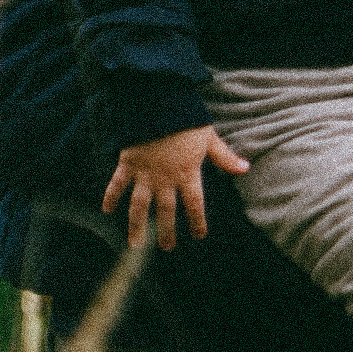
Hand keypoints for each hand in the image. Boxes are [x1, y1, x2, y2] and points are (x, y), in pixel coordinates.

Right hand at [103, 126, 249, 250]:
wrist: (158, 103)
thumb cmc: (187, 119)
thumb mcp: (209, 138)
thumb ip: (224, 157)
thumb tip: (246, 168)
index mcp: (187, 173)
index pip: (194, 204)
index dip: (197, 220)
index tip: (199, 235)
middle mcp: (165, 178)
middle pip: (166, 211)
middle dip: (166, 231)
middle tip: (166, 248)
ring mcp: (144, 173)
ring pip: (140, 206)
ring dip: (137, 226)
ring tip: (135, 244)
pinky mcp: (127, 163)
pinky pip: (117, 184)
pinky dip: (110, 197)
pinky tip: (107, 211)